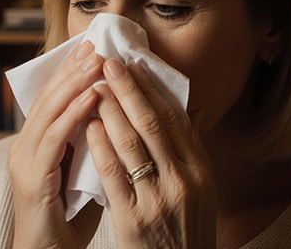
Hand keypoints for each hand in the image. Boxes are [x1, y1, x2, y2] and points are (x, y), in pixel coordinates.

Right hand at [8, 41, 103, 247]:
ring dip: (75, 83)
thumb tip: (121, 115)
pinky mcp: (32, 177)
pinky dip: (74, 114)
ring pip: (50, 111)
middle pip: (49, 97)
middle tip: (95, 45)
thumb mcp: (83, 170)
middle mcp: (24, 146)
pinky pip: (55, 138)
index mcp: (35, 143)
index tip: (93, 49)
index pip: (53, 98)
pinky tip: (92, 97)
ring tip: (96, 61)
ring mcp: (24, 160)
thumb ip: (94, 143)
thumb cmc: (69, 217)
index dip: (71, 72)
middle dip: (72, 69)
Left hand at [86, 59, 216, 247]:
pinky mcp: (133, 219)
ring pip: (131, 144)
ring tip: (94, 87)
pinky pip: (113, 174)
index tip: (134, 66)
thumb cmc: (187, 228)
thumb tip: (193, 110)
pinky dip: (100, 146)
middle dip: (128, 90)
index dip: (151, 89)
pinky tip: (89, 125)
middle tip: (109, 63)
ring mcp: (157, 200)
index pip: (173, 120)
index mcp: (200, 171)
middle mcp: (182, 182)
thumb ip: (194, 150)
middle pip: (152, 124)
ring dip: (110, 110)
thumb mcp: (201, 190)